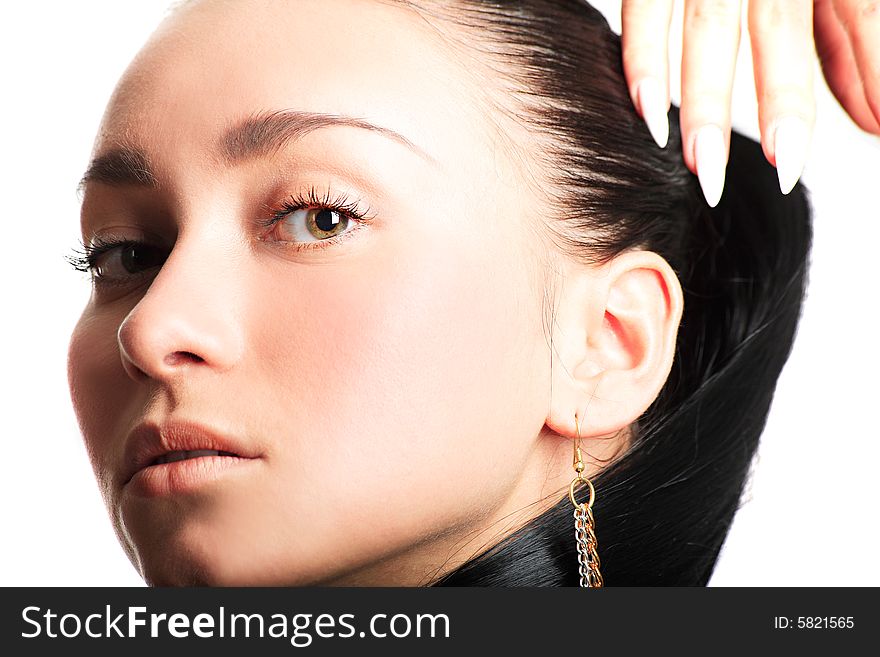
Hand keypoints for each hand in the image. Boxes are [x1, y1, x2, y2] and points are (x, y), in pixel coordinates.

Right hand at [621, 0, 879, 206]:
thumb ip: (850, 37)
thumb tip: (874, 121)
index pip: (858, 8)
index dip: (867, 68)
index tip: (872, 130)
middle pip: (778, 24)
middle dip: (783, 101)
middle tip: (784, 169)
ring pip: (709, 23)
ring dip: (706, 99)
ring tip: (704, 166)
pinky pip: (646, 6)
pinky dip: (645, 58)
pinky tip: (650, 111)